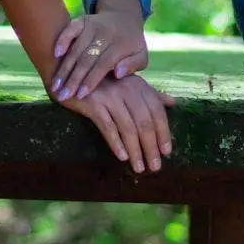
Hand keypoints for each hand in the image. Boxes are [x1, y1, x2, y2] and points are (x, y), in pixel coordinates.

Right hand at [50, 0, 147, 100]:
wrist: (124, 17)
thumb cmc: (131, 44)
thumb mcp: (141, 56)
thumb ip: (133, 65)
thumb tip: (118, 74)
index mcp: (121, 44)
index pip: (103, 64)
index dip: (91, 80)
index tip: (81, 95)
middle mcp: (105, 33)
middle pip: (87, 58)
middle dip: (73, 78)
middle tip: (62, 95)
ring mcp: (92, 25)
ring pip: (76, 48)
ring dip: (64, 67)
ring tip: (55, 84)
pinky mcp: (82, 20)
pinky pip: (70, 29)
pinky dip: (62, 40)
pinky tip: (55, 55)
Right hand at [58, 74, 174, 172]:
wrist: (71, 75)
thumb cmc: (103, 82)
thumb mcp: (129, 84)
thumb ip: (150, 94)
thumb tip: (172, 103)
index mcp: (139, 86)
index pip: (157, 112)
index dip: (163, 133)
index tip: (166, 152)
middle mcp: (128, 90)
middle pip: (145, 123)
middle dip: (151, 147)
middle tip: (155, 167)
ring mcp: (110, 96)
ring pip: (128, 128)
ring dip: (135, 151)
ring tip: (139, 167)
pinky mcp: (93, 104)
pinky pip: (108, 127)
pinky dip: (116, 143)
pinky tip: (122, 157)